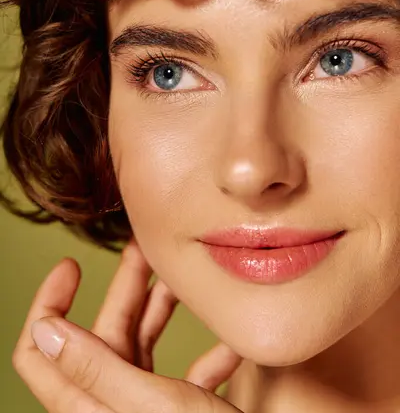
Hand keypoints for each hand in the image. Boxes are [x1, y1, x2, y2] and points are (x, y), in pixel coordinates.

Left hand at [12, 238, 243, 412]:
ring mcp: (138, 409)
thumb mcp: (152, 406)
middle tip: (148, 249)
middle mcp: (107, 405)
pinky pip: (178, 372)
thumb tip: (44, 329)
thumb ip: (96, 370)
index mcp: (88, 404)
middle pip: (100, 335)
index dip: (48, 304)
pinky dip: (202, 353)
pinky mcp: (169, 412)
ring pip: (139, 346)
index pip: (38, 350)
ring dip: (162, 310)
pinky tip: (228, 343)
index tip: (72, 265)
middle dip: (125, 288)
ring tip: (185, 280)